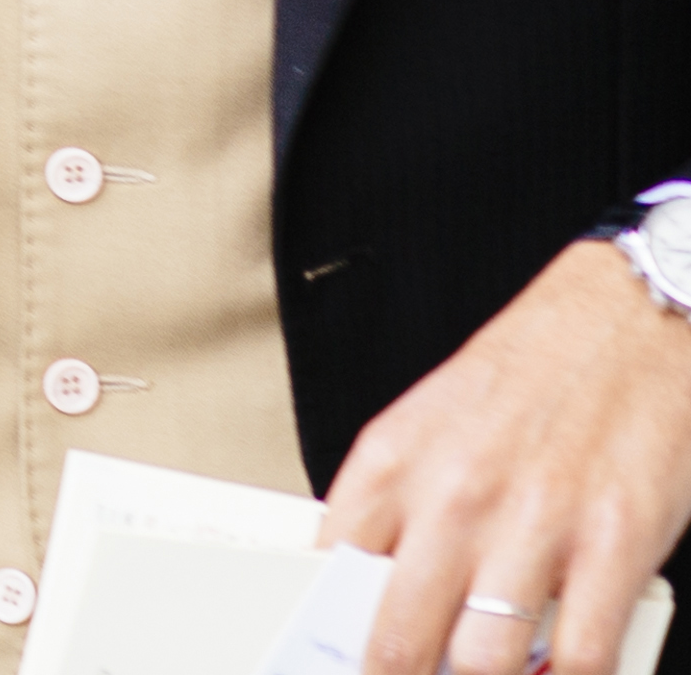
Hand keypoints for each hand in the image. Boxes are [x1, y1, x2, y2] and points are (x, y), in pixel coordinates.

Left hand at [320, 236, 690, 674]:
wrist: (632, 320)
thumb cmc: (533, 375)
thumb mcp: (433, 423)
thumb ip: (400, 501)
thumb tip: (369, 584)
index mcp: (392, 461)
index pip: (329, 573)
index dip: (328, 635)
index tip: (335, 661)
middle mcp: (454, 497)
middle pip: (398, 639)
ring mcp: (534, 526)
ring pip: (484, 663)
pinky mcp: (616, 545)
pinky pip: (582, 657)